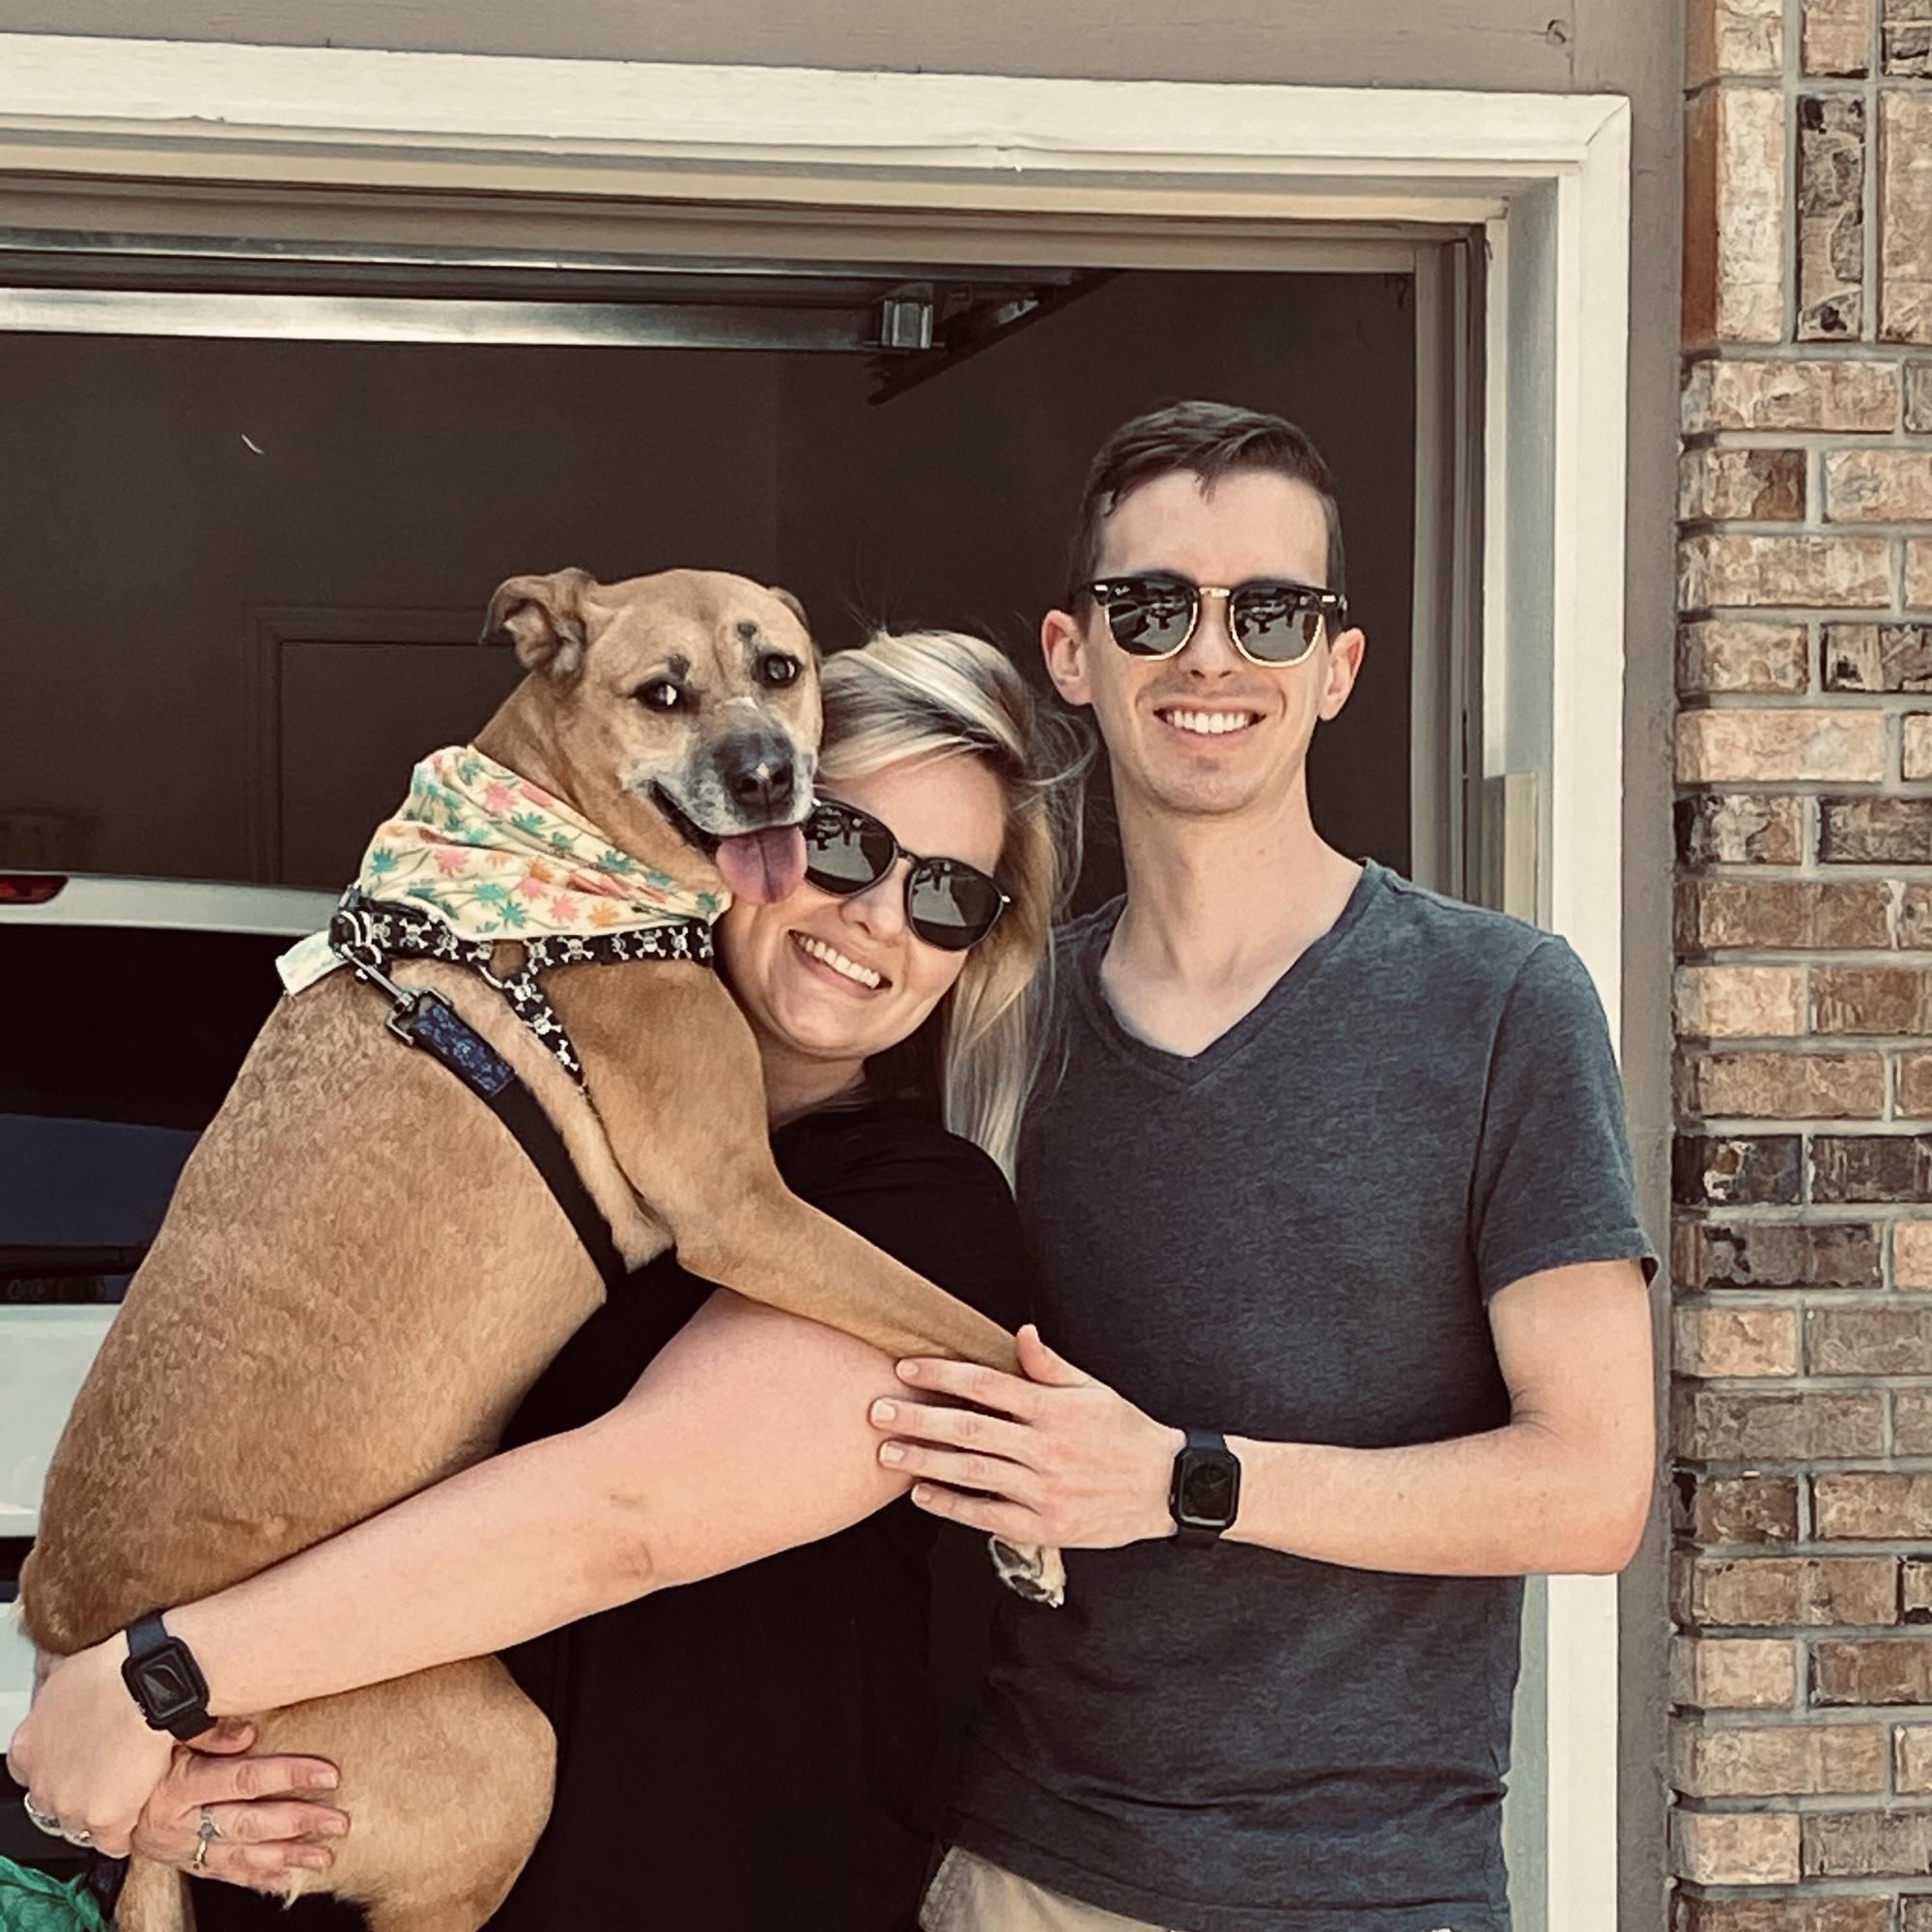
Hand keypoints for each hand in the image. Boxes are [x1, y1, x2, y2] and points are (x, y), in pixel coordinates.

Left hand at [7, 1638, 169, 1855]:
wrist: (148, 1680)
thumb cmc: (115, 1668)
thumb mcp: (64, 1675)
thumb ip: (52, 1695)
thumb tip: (49, 1674)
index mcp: (28, 1749)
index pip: (33, 1776)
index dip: (60, 1768)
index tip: (80, 1761)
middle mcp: (43, 1784)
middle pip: (54, 1806)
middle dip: (78, 1794)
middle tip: (109, 1774)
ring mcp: (71, 1805)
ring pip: (80, 1826)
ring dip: (101, 1814)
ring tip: (129, 1790)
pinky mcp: (105, 1820)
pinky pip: (113, 1843)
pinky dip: (126, 1830)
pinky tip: (141, 1808)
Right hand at [132, 1723, 345, 1890]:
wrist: (98, 1799)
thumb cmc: (139, 1758)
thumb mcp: (164, 1736)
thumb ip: (205, 1731)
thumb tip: (248, 1732)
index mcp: (180, 1784)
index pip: (243, 1779)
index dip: (288, 1774)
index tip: (328, 1774)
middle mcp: (181, 1821)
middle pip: (249, 1824)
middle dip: (298, 1823)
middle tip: (338, 1822)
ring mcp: (181, 1848)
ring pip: (241, 1856)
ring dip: (286, 1857)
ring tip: (324, 1856)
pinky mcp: (183, 1863)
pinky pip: (223, 1874)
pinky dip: (256, 1879)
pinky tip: (285, 1881)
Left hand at [871, 1324, 1183, 1548]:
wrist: (1165, 1487)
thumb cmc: (1125, 1432)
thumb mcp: (1094, 1390)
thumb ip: (1051, 1366)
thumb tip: (1020, 1333)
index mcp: (1054, 1408)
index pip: (986, 1384)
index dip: (942, 1374)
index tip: (906, 1368)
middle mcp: (1046, 1447)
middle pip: (969, 1428)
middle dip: (919, 1417)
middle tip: (877, 1410)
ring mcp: (1044, 1489)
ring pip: (973, 1472)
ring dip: (925, 1461)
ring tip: (888, 1452)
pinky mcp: (1045, 1526)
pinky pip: (988, 1515)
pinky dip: (952, 1505)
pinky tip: (922, 1495)